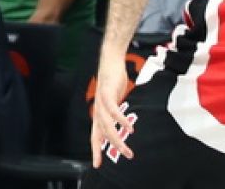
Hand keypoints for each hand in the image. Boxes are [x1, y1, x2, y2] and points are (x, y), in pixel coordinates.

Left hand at [89, 52, 135, 166]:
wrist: (111, 60)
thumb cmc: (113, 81)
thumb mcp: (115, 100)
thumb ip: (116, 113)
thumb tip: (123, 124)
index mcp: (99, 113)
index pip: (95, 135)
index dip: (95, 149)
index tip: (97, 164)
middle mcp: (98, 109)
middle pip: (100, 134)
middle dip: (110, 148)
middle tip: (123, 157)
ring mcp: (101, 101)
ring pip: (106, 125)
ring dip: (117, 139)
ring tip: (127, 150)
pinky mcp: (107, 92)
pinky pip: (113, 110)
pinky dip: (120, 120)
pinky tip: (128, 127)